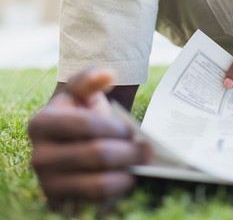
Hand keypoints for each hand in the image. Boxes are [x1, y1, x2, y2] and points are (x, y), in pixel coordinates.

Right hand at [28, 67, 151, 207]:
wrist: (69, 143)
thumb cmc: (79, 114)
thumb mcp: (82, 92)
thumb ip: (91, 79)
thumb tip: (108, 73)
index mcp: (42, 123)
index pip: (86, 125)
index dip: (114, 127)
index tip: (131, 129)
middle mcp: (39, 157)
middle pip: (96, 155)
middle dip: (128, 151)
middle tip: (147, 149)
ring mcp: (49, 184)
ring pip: (97, 185)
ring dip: (126, 175)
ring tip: (139, 166)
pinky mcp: (60, 205)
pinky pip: (95, 205)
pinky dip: (115, 195)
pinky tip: (126, 181)